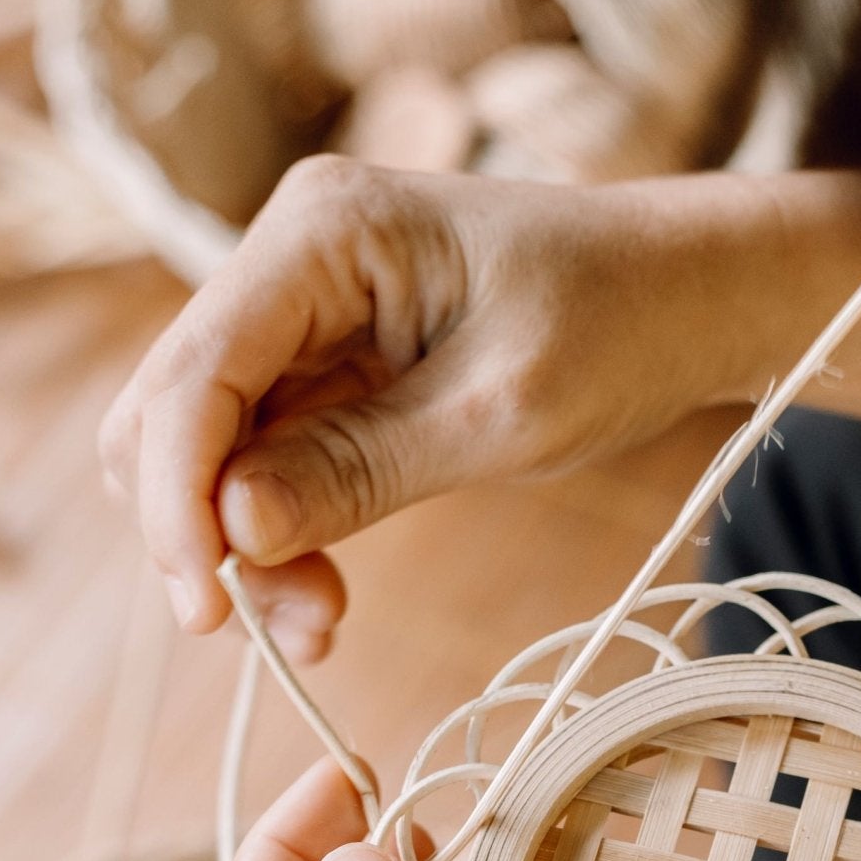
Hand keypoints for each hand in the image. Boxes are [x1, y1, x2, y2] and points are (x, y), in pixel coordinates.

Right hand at [101, 160, 764, 653]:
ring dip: (242, 547)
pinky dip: (280, 534)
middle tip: (284, 629)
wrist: (688, 297)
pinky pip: (265, 462)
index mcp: (326, 231)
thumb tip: (232, 527)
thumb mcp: (502, 416)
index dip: (177, 496)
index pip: (196, 369)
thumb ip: (361, 469)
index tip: (205, 606)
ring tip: (319, 625)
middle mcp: (291, 260)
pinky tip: (323, 595)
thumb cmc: (620, 325)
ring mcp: (303, 315)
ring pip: (210, 450)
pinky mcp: (327, 368)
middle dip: (203, 527)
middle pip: (172, 410)